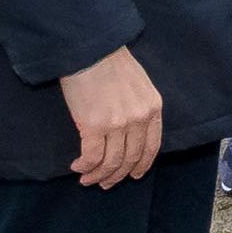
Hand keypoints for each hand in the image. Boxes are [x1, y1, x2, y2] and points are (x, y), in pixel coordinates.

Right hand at [59, 46, 162, 186]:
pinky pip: (92, 157)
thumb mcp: (138, 82)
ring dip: (99, 175)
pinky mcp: (95, 126)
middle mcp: (140, 119)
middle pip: (131, 159)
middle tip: (104, 183)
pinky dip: (85, 167)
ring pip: (111, 163)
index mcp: (153, 107)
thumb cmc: (109, 60)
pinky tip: (78, 168)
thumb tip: (130, 128)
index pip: (152, 147)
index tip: (133, 175)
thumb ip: (139, 105)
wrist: (90, 49)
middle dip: (117, 175)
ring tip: (88, 180)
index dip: (142, 165)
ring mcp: (118, 124)